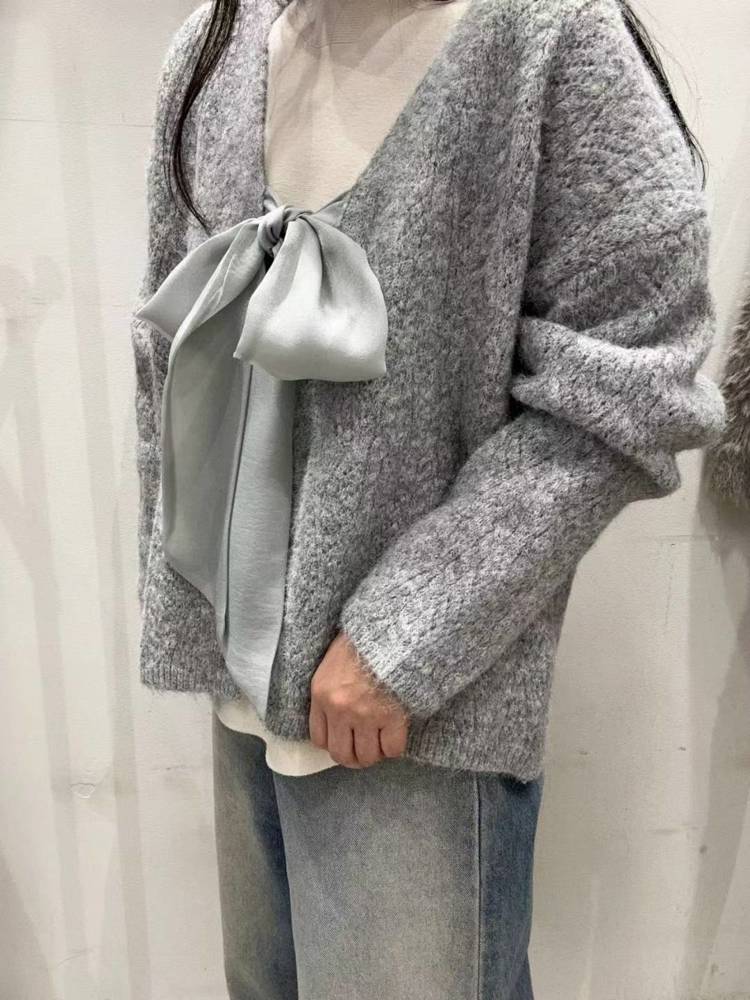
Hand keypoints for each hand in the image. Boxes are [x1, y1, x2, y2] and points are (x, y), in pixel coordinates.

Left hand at [308, 631, 409, 767]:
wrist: (393, 631)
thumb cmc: (364, 641)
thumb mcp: (333, 661)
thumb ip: (330, 689)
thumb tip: (336, 715)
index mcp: (321, 694)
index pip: (319, 738)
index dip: (334, 743)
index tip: (344, 739)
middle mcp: (339, 710)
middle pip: (341, 754)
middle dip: (354, 757)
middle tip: (364, 749)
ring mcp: (366, 716)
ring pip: (367, 756)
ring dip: (375, 754)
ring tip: (381, 743)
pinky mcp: (392, 717)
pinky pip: (392, 748)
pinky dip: (394, 747)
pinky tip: (396, 735)